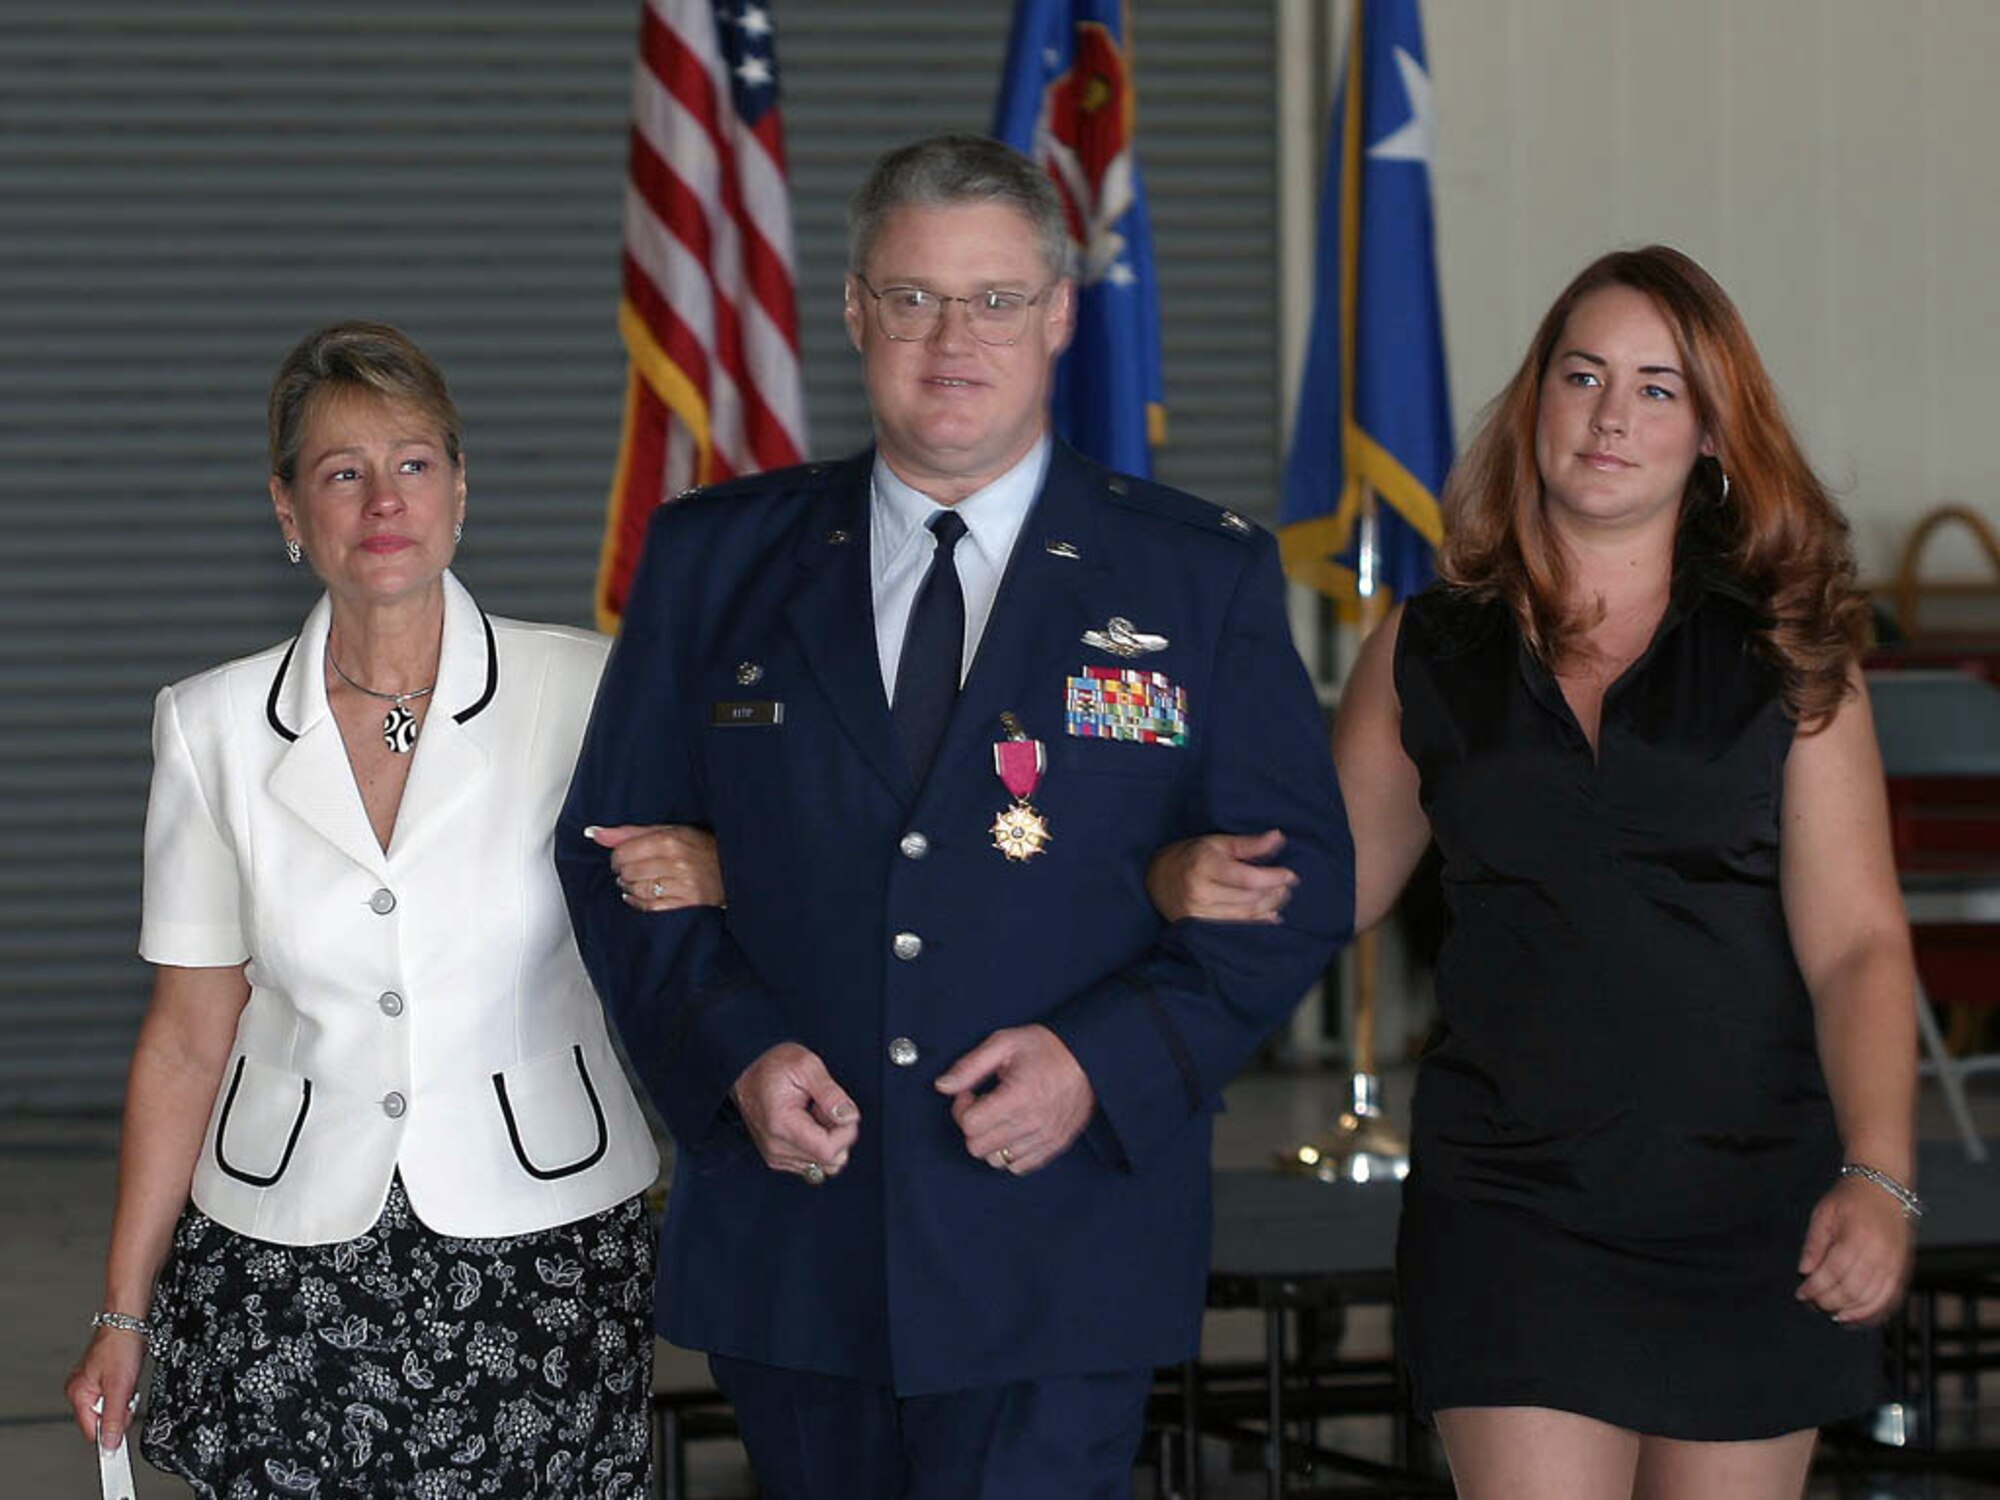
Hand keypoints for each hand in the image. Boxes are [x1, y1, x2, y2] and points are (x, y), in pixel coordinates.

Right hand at [65, 1326, 144, 1449]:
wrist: (130, 1319)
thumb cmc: (121, 1345)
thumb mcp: (121, 1387)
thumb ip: (114, 1417)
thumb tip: (110, 1443)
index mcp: (78, 1393)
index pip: (92, 1430)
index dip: (110, 1431)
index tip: (123, 1435)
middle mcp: (80, 1388)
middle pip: (102, 1417)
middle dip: (119, 1410)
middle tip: (128, 1394)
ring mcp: (91, 1381)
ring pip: (110, 1405)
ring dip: (124, 1399)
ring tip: (128, 1380)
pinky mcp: (104, 1374)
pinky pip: (115, 1393)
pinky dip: (125, 1389)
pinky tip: (129, 1376)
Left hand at [587, 824, 724, 911]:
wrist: (734, 868)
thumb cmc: (700, 847)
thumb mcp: (670, 831)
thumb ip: (630, 832)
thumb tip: (594, 833)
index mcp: (671, 840)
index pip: (624, 852)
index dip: (618, 856)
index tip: (623, 856)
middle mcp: (677, 863)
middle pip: (628, 872)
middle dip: (624, 871)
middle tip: (632, 869)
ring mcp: (683, 886)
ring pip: (637, 890)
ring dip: (631, 887)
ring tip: (638, 881)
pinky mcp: (687, 905)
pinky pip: (650, 907)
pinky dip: (639, 902)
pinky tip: (642, 895)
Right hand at [730, 1043, 859, 1182]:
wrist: (745, 1070)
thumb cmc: (773, 1066)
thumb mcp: (807, 1066)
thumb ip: (831, 1093)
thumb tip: (849, 1117)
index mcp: (782, 1126)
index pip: (828, 1151)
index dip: (846, 1132)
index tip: (841, 1110)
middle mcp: (777, 1148)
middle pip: (830, 1161)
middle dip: (838, 1135)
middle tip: (826, 1109)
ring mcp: (777, 1156)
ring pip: (823, 1165)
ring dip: (828, 1140)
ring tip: (814, 1114)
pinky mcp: (779, 1158)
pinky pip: (812, 1164)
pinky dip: (817, 1145)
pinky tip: (808, 1123)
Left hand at [934, 1025, 1094, 1175]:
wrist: (1089, 1058)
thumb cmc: (1047, 1048)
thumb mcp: (1004, 1043)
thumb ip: (970, 1066)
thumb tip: (943, 1086)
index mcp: (1018, 1096)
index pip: (970, 1124)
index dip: (962, 1107)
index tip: (971, 1093)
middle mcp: (1032, 1123)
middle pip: (977, 1147)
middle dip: (972, 1125)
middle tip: (982, 1104)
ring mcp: (1044, 1138)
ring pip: (996, 1161)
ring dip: (990, 1141)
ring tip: (1000, 1117)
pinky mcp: (1054, 1147)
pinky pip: (1019, 1167)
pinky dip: (1010, 1153)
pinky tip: (1013, 1130)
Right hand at [1146, 829, 1296, 922]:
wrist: (1155, 879)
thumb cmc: (1189, 856)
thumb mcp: (1216, 843)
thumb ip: (1248, 844)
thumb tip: (1278, 837)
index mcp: (1204, 866)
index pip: (1246, 877)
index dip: (1272, 877)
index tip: (1291, 875)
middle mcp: (1200, 892)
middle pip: (1248, 898)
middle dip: (1274, 892)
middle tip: (1288, 886)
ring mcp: (1198, 913)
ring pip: (1244, 915)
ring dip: (1269, 906)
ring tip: (1282, 897)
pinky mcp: (1199, 927)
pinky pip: (1235, 927)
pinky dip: (1257, 922)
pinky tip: (1272, 916)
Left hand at [1796, 1174, 1915, 1325]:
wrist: (1885, 1187)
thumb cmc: (1849, 1199)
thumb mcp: (1823, 1214)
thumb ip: (1814, 1245)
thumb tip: (1804, 1272)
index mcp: (1857, 1236)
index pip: (1833, 1272)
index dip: (1815, 1288)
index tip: (1801, 1294)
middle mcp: (1880, 1253)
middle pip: (1853, 1289)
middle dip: (1829, 1302)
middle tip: (1813, 1304)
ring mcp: (1896, 1264)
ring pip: (1873, 1299)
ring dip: (1850, 1312)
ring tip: (1832, 1314)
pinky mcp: (1904, 1270)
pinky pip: (1891, 1299)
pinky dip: (1873, 1313)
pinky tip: (1856, 1318)